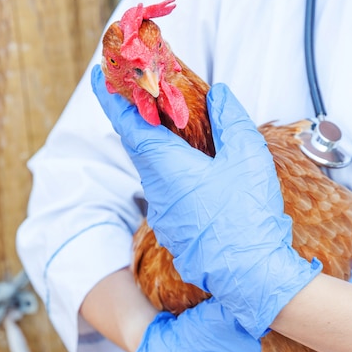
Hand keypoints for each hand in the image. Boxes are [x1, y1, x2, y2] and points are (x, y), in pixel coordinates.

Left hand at [92, 65, 320, 337]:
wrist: (251, 276)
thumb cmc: (248, 216)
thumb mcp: (247, 157)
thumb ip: (230, 120)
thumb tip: (219, 95)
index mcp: (167, 167)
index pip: (128, 125)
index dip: (111, 97)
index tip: (99, 74)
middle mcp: (157, 191)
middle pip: (142, 147)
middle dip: (144, 120)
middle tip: (157, 98)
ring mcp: (164, 215)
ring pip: (157, 173)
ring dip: (165, 151)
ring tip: (188, 135)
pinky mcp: (175, 233)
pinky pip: (170, 195)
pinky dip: (177, 177)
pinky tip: (203, 177)